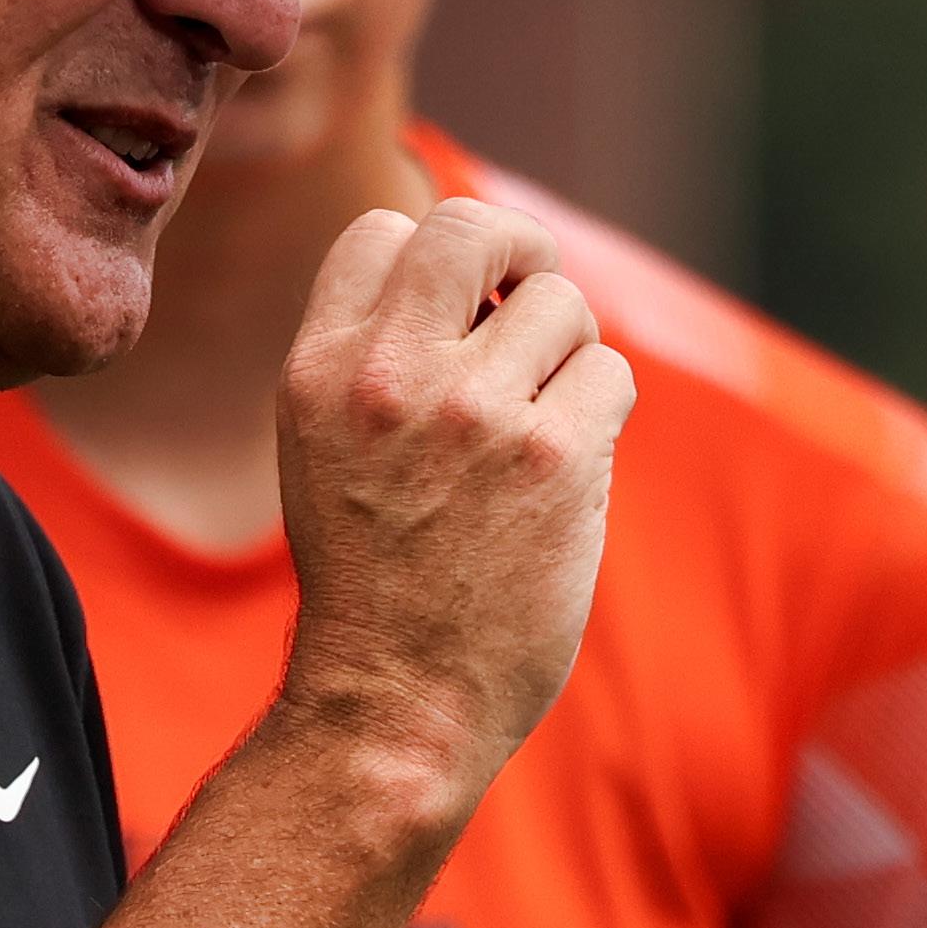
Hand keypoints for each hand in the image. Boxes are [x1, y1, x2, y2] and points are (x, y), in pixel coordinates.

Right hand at [275, 197, 632, 830]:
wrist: (397, 698)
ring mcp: (474, 413)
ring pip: (561, 306)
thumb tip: (477, 273)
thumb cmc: (372, 575)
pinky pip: (608, 374)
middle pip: (472, 228)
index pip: (382, 232)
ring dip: (566, 354)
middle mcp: (389, 377)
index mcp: (318, 370)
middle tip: (531, 290)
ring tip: (540, 423)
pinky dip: (600, 409)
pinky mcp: (553, 457)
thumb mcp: (323, 447)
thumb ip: (375, 355)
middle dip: (520, 246)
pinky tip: (566, 466)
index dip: (433, 255)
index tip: (461, 302)